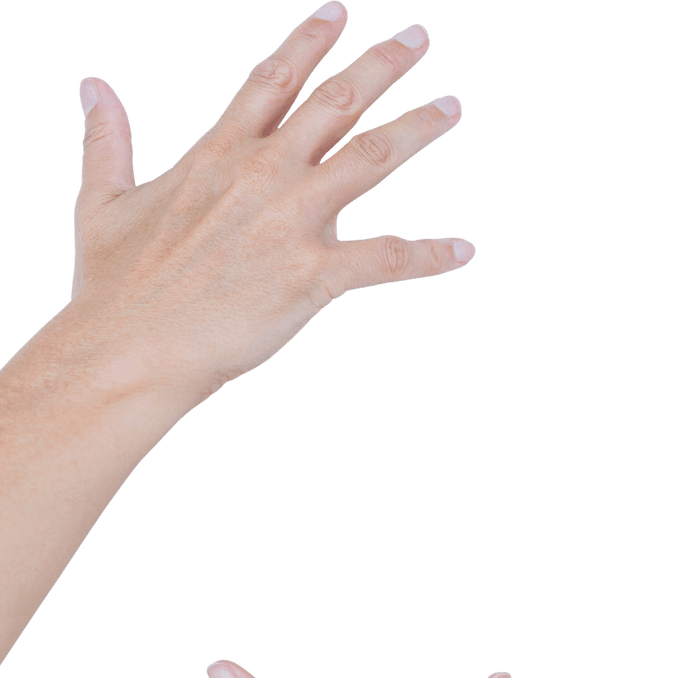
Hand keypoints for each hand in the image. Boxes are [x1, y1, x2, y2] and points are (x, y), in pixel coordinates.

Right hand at [72, 1, 474, 400]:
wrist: (129, 350)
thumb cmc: (112, 287)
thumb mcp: (102, 202)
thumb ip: (106, 139)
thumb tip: (92, 86)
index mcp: (218, 152)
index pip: (274, 78)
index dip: (309, 41)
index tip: (338, 11)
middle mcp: (264, 173)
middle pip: (336, 100)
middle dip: (382, 64)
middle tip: (419, 38)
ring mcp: (293, 220)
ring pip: (373, 156)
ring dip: (417, 127)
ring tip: (451, 107)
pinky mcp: (315, 275)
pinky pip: (389, 259)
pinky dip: (430, 255)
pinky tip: (464, 250)